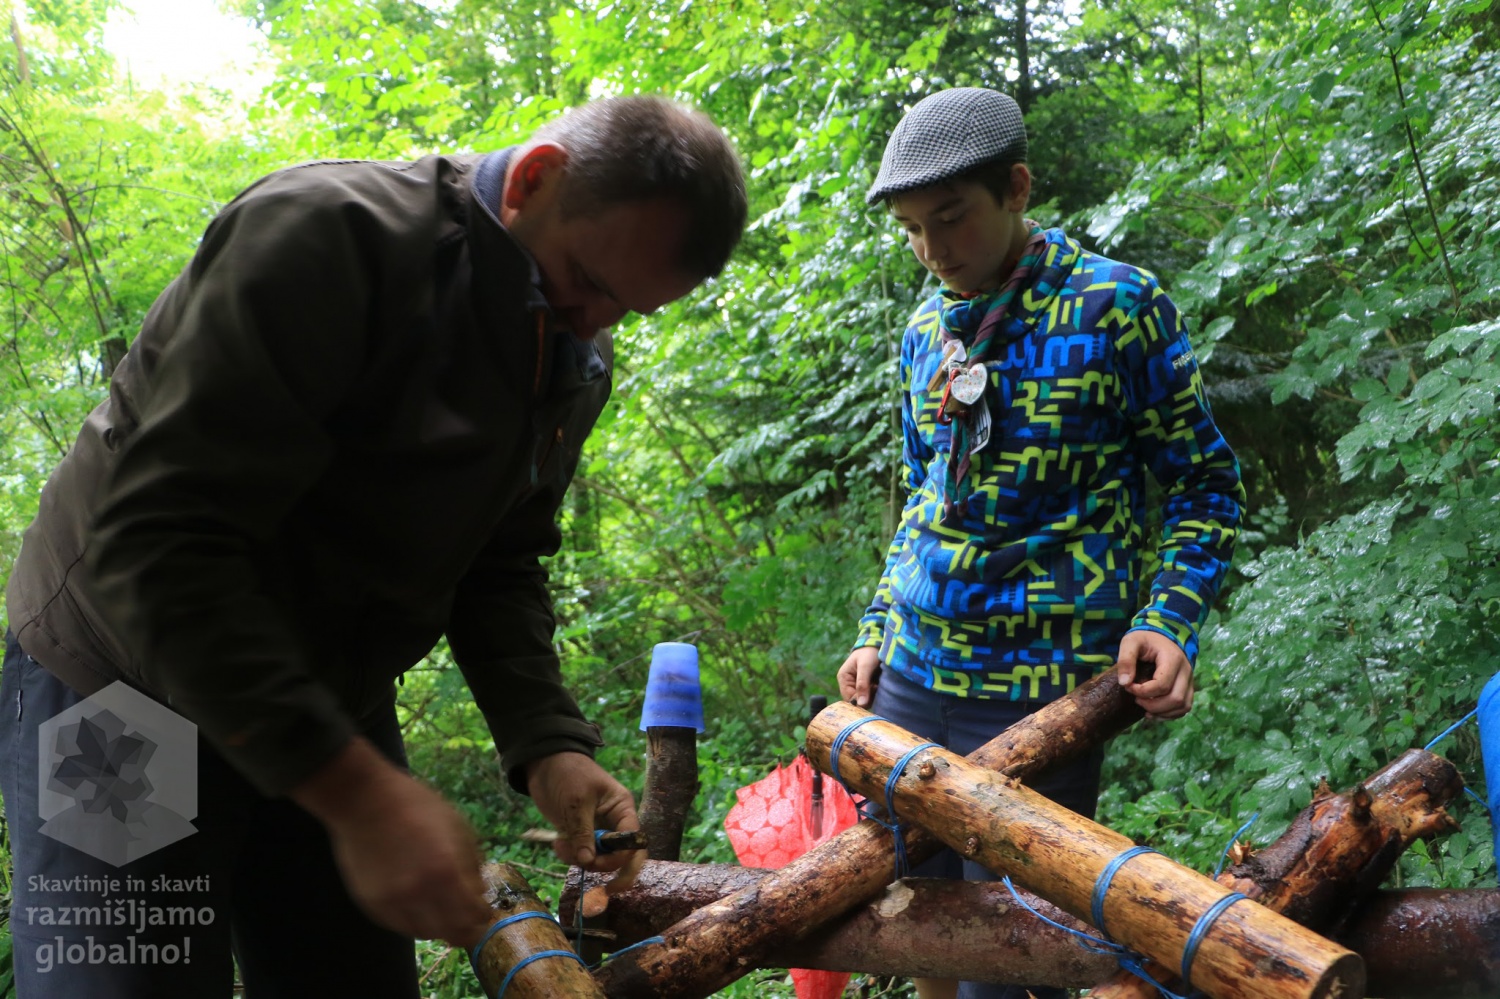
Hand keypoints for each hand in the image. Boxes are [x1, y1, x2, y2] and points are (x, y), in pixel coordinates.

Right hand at [292, 738, 493, 947]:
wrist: (365, 801)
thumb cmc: (417, 807)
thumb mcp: (458, 827)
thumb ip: (473, 864)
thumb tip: (480, 894)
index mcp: (447, 871)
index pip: (474, 915)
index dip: (483, 916)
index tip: (483, 911)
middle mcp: (420, 893)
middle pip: (452, 933)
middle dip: (465, 929)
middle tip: (467, 921)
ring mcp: (394, 902)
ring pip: (425, 933)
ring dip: (439, 926)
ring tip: (441, 910)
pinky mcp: (373, 904)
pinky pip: (400, 926)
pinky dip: (414, 921)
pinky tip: (418, 904)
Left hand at [525, 752, 643, 896]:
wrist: (545, 764)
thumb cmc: (568, 774)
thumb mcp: (576, 802)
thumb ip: (583, 832)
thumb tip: (588, 861)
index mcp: (622, 809)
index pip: (632, 839)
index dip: (621, 856)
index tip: (596, 862)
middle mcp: (615, 822)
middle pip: (625, 854)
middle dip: (610, 868)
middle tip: (597, 878)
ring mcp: (598, 830)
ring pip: (601, 858)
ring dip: (582, 860)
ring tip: (561, 847)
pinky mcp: (581, 835)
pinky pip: (583, 854)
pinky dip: (571, 856)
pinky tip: (558, 844)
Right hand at [837, 647, 881, 707]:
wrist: (878, 644)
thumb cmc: (869, 653)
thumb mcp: (865, 667)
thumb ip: (862, 684)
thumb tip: (861, 704)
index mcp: (843, 678)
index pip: (849, 698)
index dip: (860, 700)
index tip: (872, 692)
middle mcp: (848, 684)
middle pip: (856, 700)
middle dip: (867, 697)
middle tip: (876, 686)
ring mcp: (857, 686)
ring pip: (864, 699)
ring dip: (872, 695)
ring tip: (878, 684)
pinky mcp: (865, 686)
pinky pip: (870, 696)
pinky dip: (875, 693)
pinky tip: (879, 685)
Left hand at [1116, 630, 1193, 719]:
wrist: (1161, 636)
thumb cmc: (1144, 639)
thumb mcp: (1131, 642)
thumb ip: (1126, 660)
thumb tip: (1124, 683)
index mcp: (1173, 659)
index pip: (1162, 684)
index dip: (1143, 691)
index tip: (1128, 687)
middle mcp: (1186, 671)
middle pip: (1175, 699)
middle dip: (1153, 705)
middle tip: (1136, 699)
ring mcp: (1189, 680)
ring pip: (1182, 706)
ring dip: (1162, 713)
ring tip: (1144, 709)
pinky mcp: (1188, 687)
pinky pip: (1184, 708)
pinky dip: (1170, 714)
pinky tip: (1154, 712)